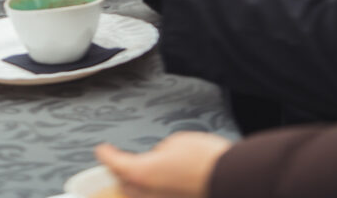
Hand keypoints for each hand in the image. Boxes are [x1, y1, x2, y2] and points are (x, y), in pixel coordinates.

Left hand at [95, 133, 233, 197]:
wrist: (233, 178)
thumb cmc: (206, 160)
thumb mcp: (175, 143)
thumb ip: (158, 153)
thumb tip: (157, 159)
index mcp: (142, 174)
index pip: (115, 164)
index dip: (106, 155)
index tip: (103, 150)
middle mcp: (148, 196)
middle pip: (125, 187)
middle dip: (120, 174)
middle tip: (119, 161)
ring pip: (140, 197)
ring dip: (136, 186)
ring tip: (138, 173)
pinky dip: (154, 193)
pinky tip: (161, 183)